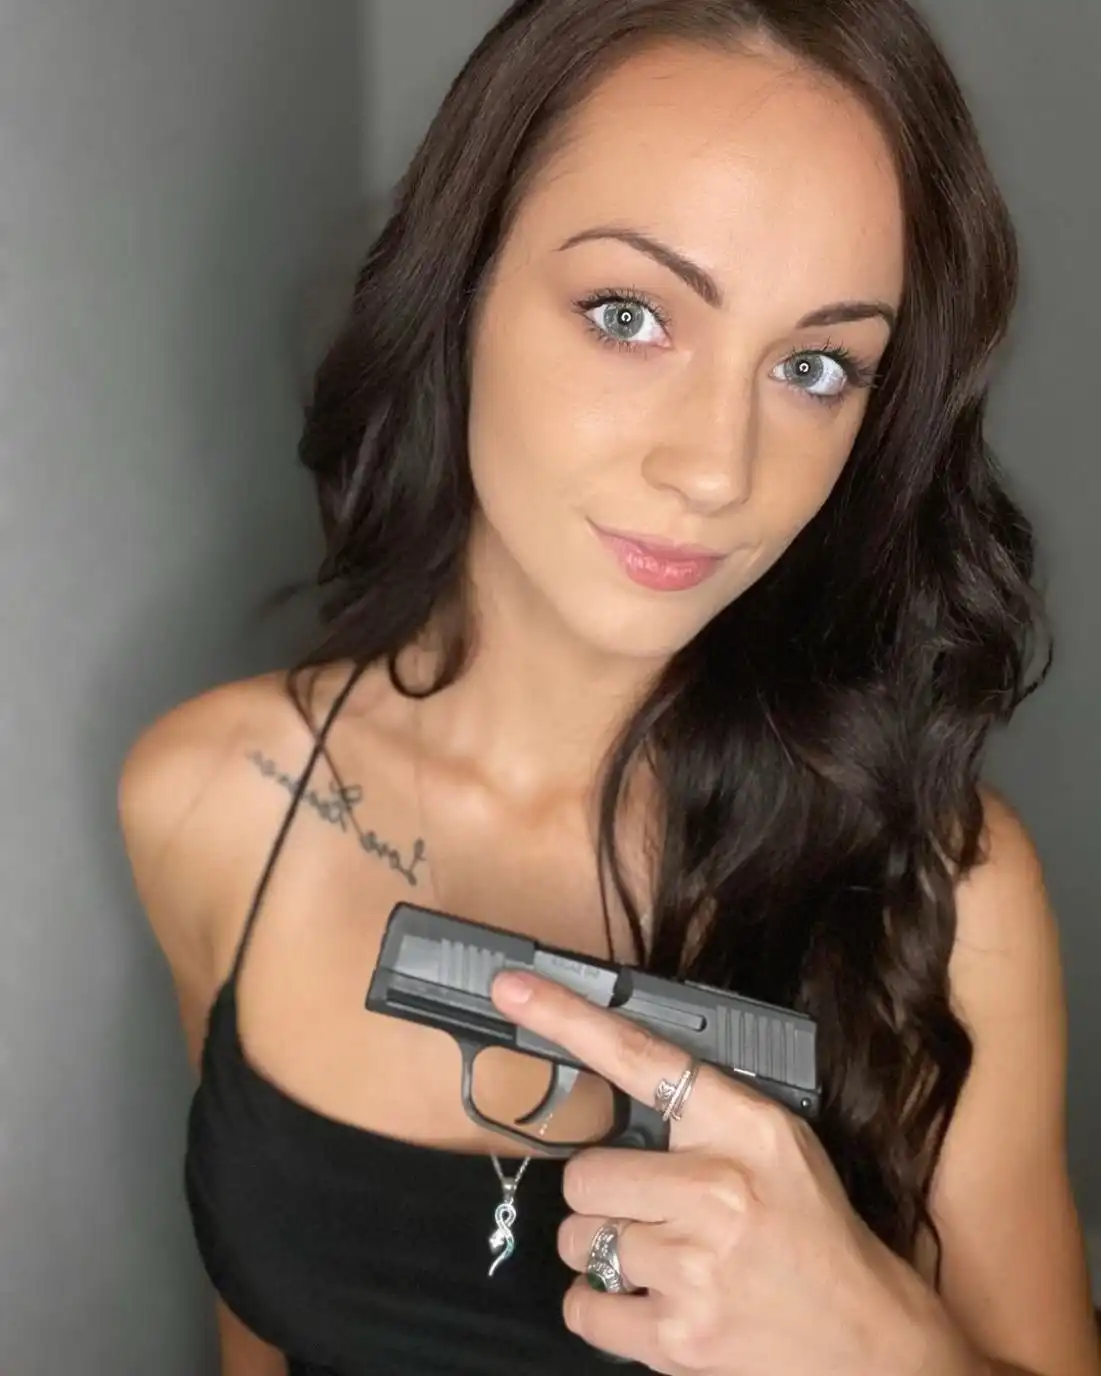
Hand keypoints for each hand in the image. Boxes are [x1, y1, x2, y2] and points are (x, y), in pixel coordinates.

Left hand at [491, 969, 976, 1375]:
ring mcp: (693, 1267)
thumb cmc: (812, 1231)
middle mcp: (716, 1188)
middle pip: (583, 1173)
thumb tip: (612, 1082)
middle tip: (653, 1211)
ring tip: (664, 1258)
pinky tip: (651, 1298)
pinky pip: (583, 1306)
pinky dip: (602, 1305)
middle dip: (606, 1196)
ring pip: (579, 1240)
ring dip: (606, 1250)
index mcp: (744, 1126)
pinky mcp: (676, 1337)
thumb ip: (702, 1110)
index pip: (640, 1056)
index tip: (513, 988)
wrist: (866, 1341)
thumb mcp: (775, 1144)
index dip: (568, 1018)